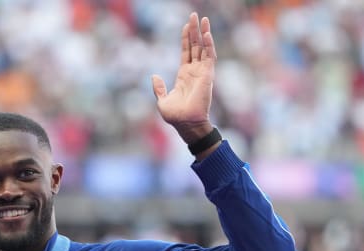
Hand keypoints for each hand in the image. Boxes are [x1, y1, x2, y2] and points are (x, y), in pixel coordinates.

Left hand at [151, 12, 215, 143]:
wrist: (185, 123)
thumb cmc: (175, 116)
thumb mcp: (162, 100)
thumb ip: (158, 87)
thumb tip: (154, 75)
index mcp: (184, 75)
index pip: (186, 52)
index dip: (186, 38)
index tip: (186, 25)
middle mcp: (195, 71)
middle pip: (196, 46)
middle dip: (195, 30)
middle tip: (195, 15)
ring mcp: (202, 72)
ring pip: (204, 48)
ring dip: (203, 33)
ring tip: (202, 18)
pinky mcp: (208, 75)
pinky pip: (209, 56)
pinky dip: (208, 44)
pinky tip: (206, 33)